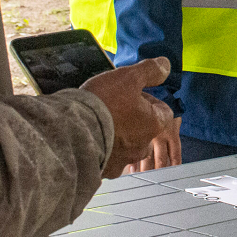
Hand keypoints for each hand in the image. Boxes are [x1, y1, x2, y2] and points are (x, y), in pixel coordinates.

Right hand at [81, 57, 174, 179]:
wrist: (70, 132)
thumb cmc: (103, 104)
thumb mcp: (128, 77)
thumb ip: (150, 71)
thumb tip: (166, 65)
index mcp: (154, 124)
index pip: (164, 111)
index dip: (150, 100)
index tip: (134, 94)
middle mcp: (142, 146)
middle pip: (145, 130)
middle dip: (133, 119)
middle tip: (114, 108)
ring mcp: (123, 161)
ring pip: (126, 146)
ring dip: (118, 136)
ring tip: (99, 123)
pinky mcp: (104, 171)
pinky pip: (108, 159)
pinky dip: (102, 149)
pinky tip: (90, 138)